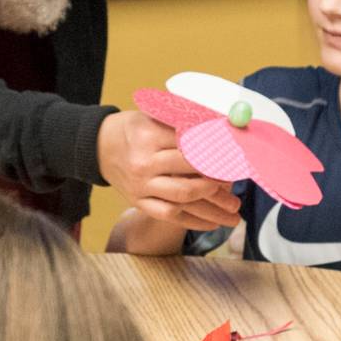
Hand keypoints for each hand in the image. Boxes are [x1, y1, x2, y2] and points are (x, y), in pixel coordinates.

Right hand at [98, 109, 240, 229]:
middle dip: (219, 181)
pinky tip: (213, 224)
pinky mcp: (139, 202)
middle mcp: (144, 163)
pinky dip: (194, 222)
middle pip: (189, 175)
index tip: (238, 158)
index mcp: (149, 136)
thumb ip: (184, 121)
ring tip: (235, 211)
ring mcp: (140, 186)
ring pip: (182, 199)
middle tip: (240, 185)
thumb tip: (223, 127)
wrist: (100, 147)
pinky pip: (169, 216)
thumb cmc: (135, 128)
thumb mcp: (154, 116)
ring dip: (213, 207)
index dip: (217, 152)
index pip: (191, 146)